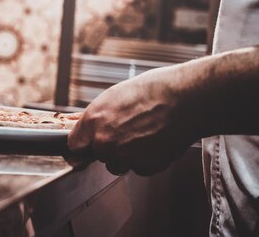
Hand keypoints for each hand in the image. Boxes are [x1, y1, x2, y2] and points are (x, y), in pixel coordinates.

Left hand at [66, 66, 199, 175]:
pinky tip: (155, 141)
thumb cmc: (151, 91)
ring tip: (143, 134)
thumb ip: (97, 117)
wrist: (184, 99)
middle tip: (127, 131)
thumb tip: (87, 127)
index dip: (83, 143)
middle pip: (97, 155)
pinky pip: (138, 168)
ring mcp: (124, 156)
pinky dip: (145, 159)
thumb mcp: (113, 96)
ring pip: (116, 164)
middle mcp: (104, 141)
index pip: (75, 145)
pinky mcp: (144, 166)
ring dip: (125, 156)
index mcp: (92, 121)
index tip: (87, 143)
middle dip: (107, 147)